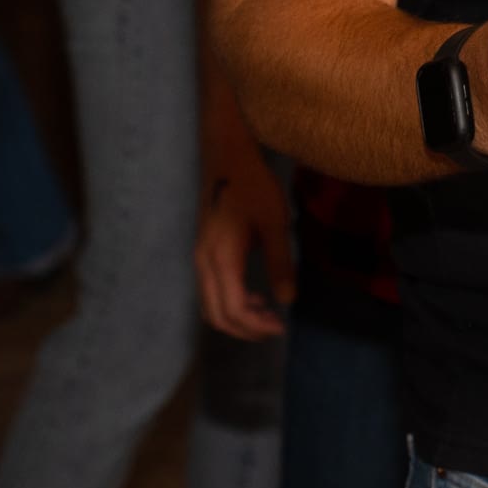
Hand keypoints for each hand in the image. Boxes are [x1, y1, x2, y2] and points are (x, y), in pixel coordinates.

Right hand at [194, 153, 296, 340]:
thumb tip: (287, 300)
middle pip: (216, 316)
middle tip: (275, 326)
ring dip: (237, 318)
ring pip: (210, 306)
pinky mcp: (202, 253)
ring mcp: (199, 259)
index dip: (257, 325)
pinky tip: (254, 295)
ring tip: (267, 312)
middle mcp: (204, 264)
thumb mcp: (275, 223)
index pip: (234, 309)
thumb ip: (280, 263)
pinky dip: (229, 303)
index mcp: (221, 259)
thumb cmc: (254, 186)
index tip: (281, 326)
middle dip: (246, 329)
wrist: (227, 158)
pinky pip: (210, 292)